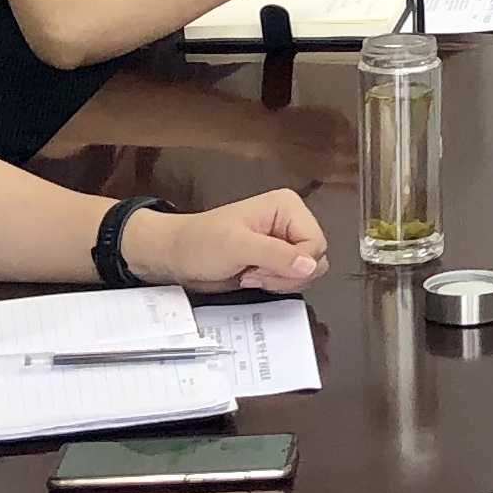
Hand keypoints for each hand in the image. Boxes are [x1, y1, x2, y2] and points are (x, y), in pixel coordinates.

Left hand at [125, 190, 328, 291]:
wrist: (176, 257)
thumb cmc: (199, 243)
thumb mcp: (237, 247)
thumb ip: (277, 255)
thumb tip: (311, 265)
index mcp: (287, 207)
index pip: (316, 243)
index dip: (294, 264)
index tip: (260, 267)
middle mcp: (291, 222)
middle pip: (316, 259)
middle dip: (285, 274)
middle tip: (253, 272)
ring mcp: (285, 242)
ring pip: (307, 272)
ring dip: (279, 281)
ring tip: (250, 274)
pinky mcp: (277, 260)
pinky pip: (294, 279)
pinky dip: (275, 285)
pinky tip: (251, 278)